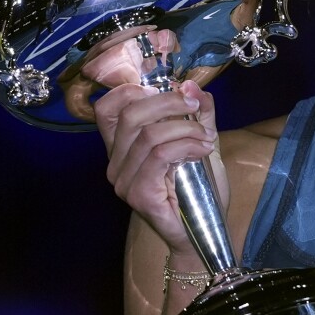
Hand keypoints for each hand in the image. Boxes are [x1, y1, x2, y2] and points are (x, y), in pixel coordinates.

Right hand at [94, 75, 225, 252]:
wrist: (204, 231)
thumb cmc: (199, 189)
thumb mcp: (202, 141)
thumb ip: (199, 113)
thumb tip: (191, 84)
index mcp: (122, 147)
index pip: (107, 109)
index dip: (132, 90)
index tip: (169, 91)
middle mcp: (115, 162)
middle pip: (130, 114)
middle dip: (169, 102)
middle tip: (196, 107)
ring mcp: (123, 180)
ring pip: (149, 135)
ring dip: (186, 128)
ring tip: (207, 137)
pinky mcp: (138, 194)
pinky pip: (160, 156)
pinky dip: (186, 146)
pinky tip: (203, 150)